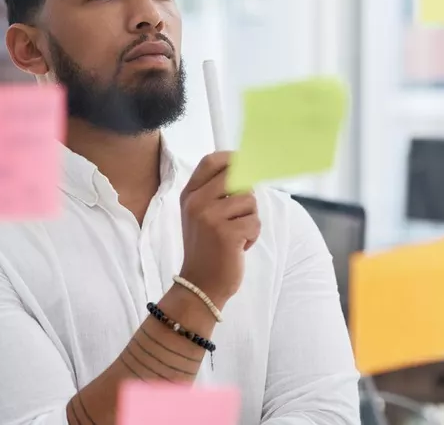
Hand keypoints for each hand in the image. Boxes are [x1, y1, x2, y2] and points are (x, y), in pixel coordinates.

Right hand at [178, 152, 260, 309]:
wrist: (199, 285)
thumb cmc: (207, 248)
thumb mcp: (202, 215)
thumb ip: (217, 192)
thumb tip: (248, 167)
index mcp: (189, 194)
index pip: (211, 161)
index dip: (232, 158)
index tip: (246, 163)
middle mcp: (196, 202)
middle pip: (236, 177)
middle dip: (246, 195)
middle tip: (242, 213)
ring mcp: (210, 217)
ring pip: (249, 201)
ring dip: (250, 220)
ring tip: (236, 235)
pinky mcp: (226, 233)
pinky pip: (254, 222)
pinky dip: (252, 236)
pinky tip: (239, 247)